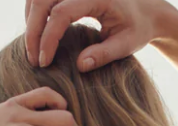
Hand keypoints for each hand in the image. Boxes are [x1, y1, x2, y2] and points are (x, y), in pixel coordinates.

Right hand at [24, 0, 169, 71]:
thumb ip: (104, 54)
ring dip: (31, 22)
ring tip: (33, 50)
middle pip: (43, 1)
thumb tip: (80, 66)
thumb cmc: (138, 27)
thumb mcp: (126, 44)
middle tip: (33, 60)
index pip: (62, 13)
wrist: (146, 8)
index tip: (45, 62)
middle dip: (33, 31)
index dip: (49, 38)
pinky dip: (35, 14)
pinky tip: (38, 35)